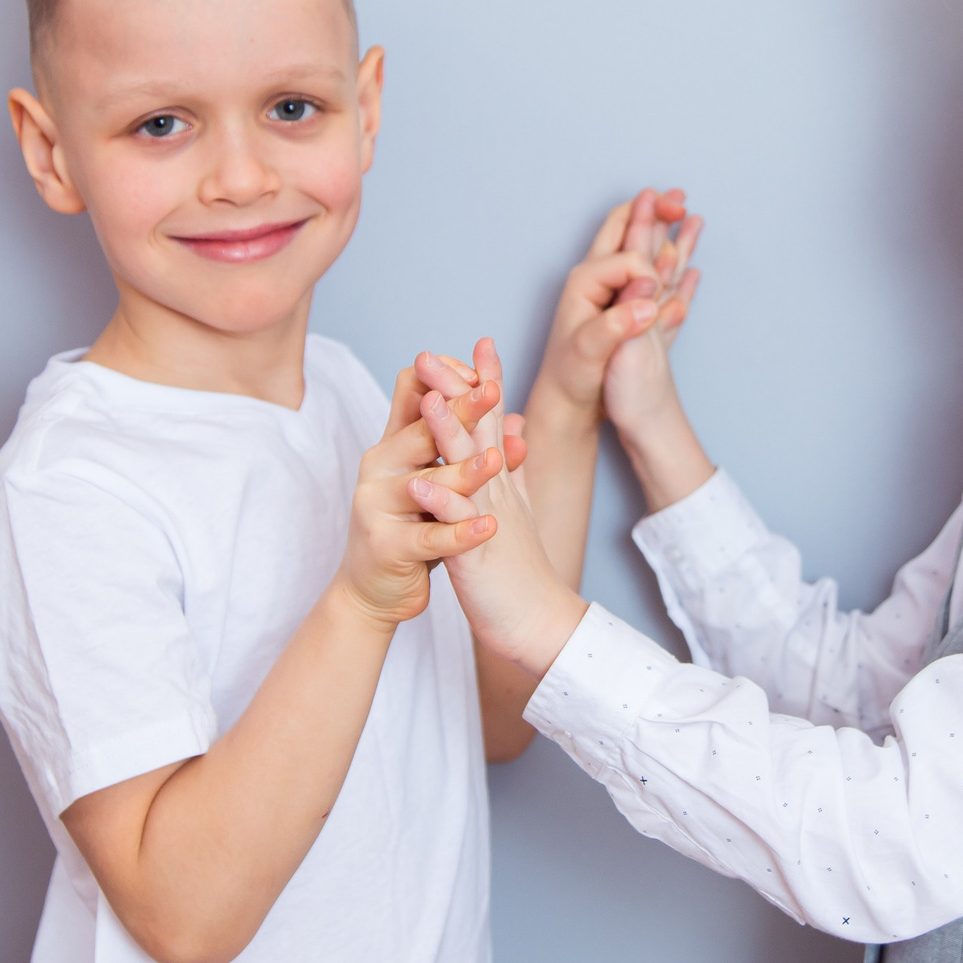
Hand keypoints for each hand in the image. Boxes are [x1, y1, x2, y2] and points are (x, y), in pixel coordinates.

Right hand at [335, 370, 507, 628]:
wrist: (375, 589)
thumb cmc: (413, 526)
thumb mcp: (441, 482)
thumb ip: (473, 449)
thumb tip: (516, 418)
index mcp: (394, 445)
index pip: (412, 393)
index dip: (445, 379)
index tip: (483, 373)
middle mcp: (379, 466)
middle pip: (420, 429)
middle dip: (459, 410)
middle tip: (492, 393)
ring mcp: (377, 505)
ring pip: (426, 484)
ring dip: (463, 473)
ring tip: (495, 463)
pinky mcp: (386, 546)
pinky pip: (430, 538)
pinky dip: (461, 532)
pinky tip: (488, 527)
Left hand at [412, 340, 589, 677]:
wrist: (541, 620)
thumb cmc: (522, 568)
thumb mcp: (518, 507)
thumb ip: (515, 467)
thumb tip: (516, 430)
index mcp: (503, 480)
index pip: (494, 420)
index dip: (486, 381)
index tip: (479, 342)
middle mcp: (499, 490)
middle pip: (480, 430)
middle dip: (459, 389)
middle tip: (435, 352)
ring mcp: (491, 518)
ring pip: (470, 468)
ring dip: (450, 433)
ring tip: (429, 400)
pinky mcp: (480, 553)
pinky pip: (459, 525)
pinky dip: (442, 503)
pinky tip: (421, 484)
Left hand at [526, 189, 701, 421]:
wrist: (566, 402)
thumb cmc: (571, 376)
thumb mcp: (590, 351)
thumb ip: (618, 323)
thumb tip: (649, 301)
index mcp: (586, 280)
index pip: (630, 258)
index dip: (650, 271)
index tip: (655, 296)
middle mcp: (597, 277)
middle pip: (624, 228)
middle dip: (651, 210)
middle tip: (677, 198)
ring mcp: (611, 290)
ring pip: (639, 246)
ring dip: (661, 227)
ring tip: (683, 209)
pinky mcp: (623, 306)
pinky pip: (649, 273)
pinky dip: (667, 258)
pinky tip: (680, 255)